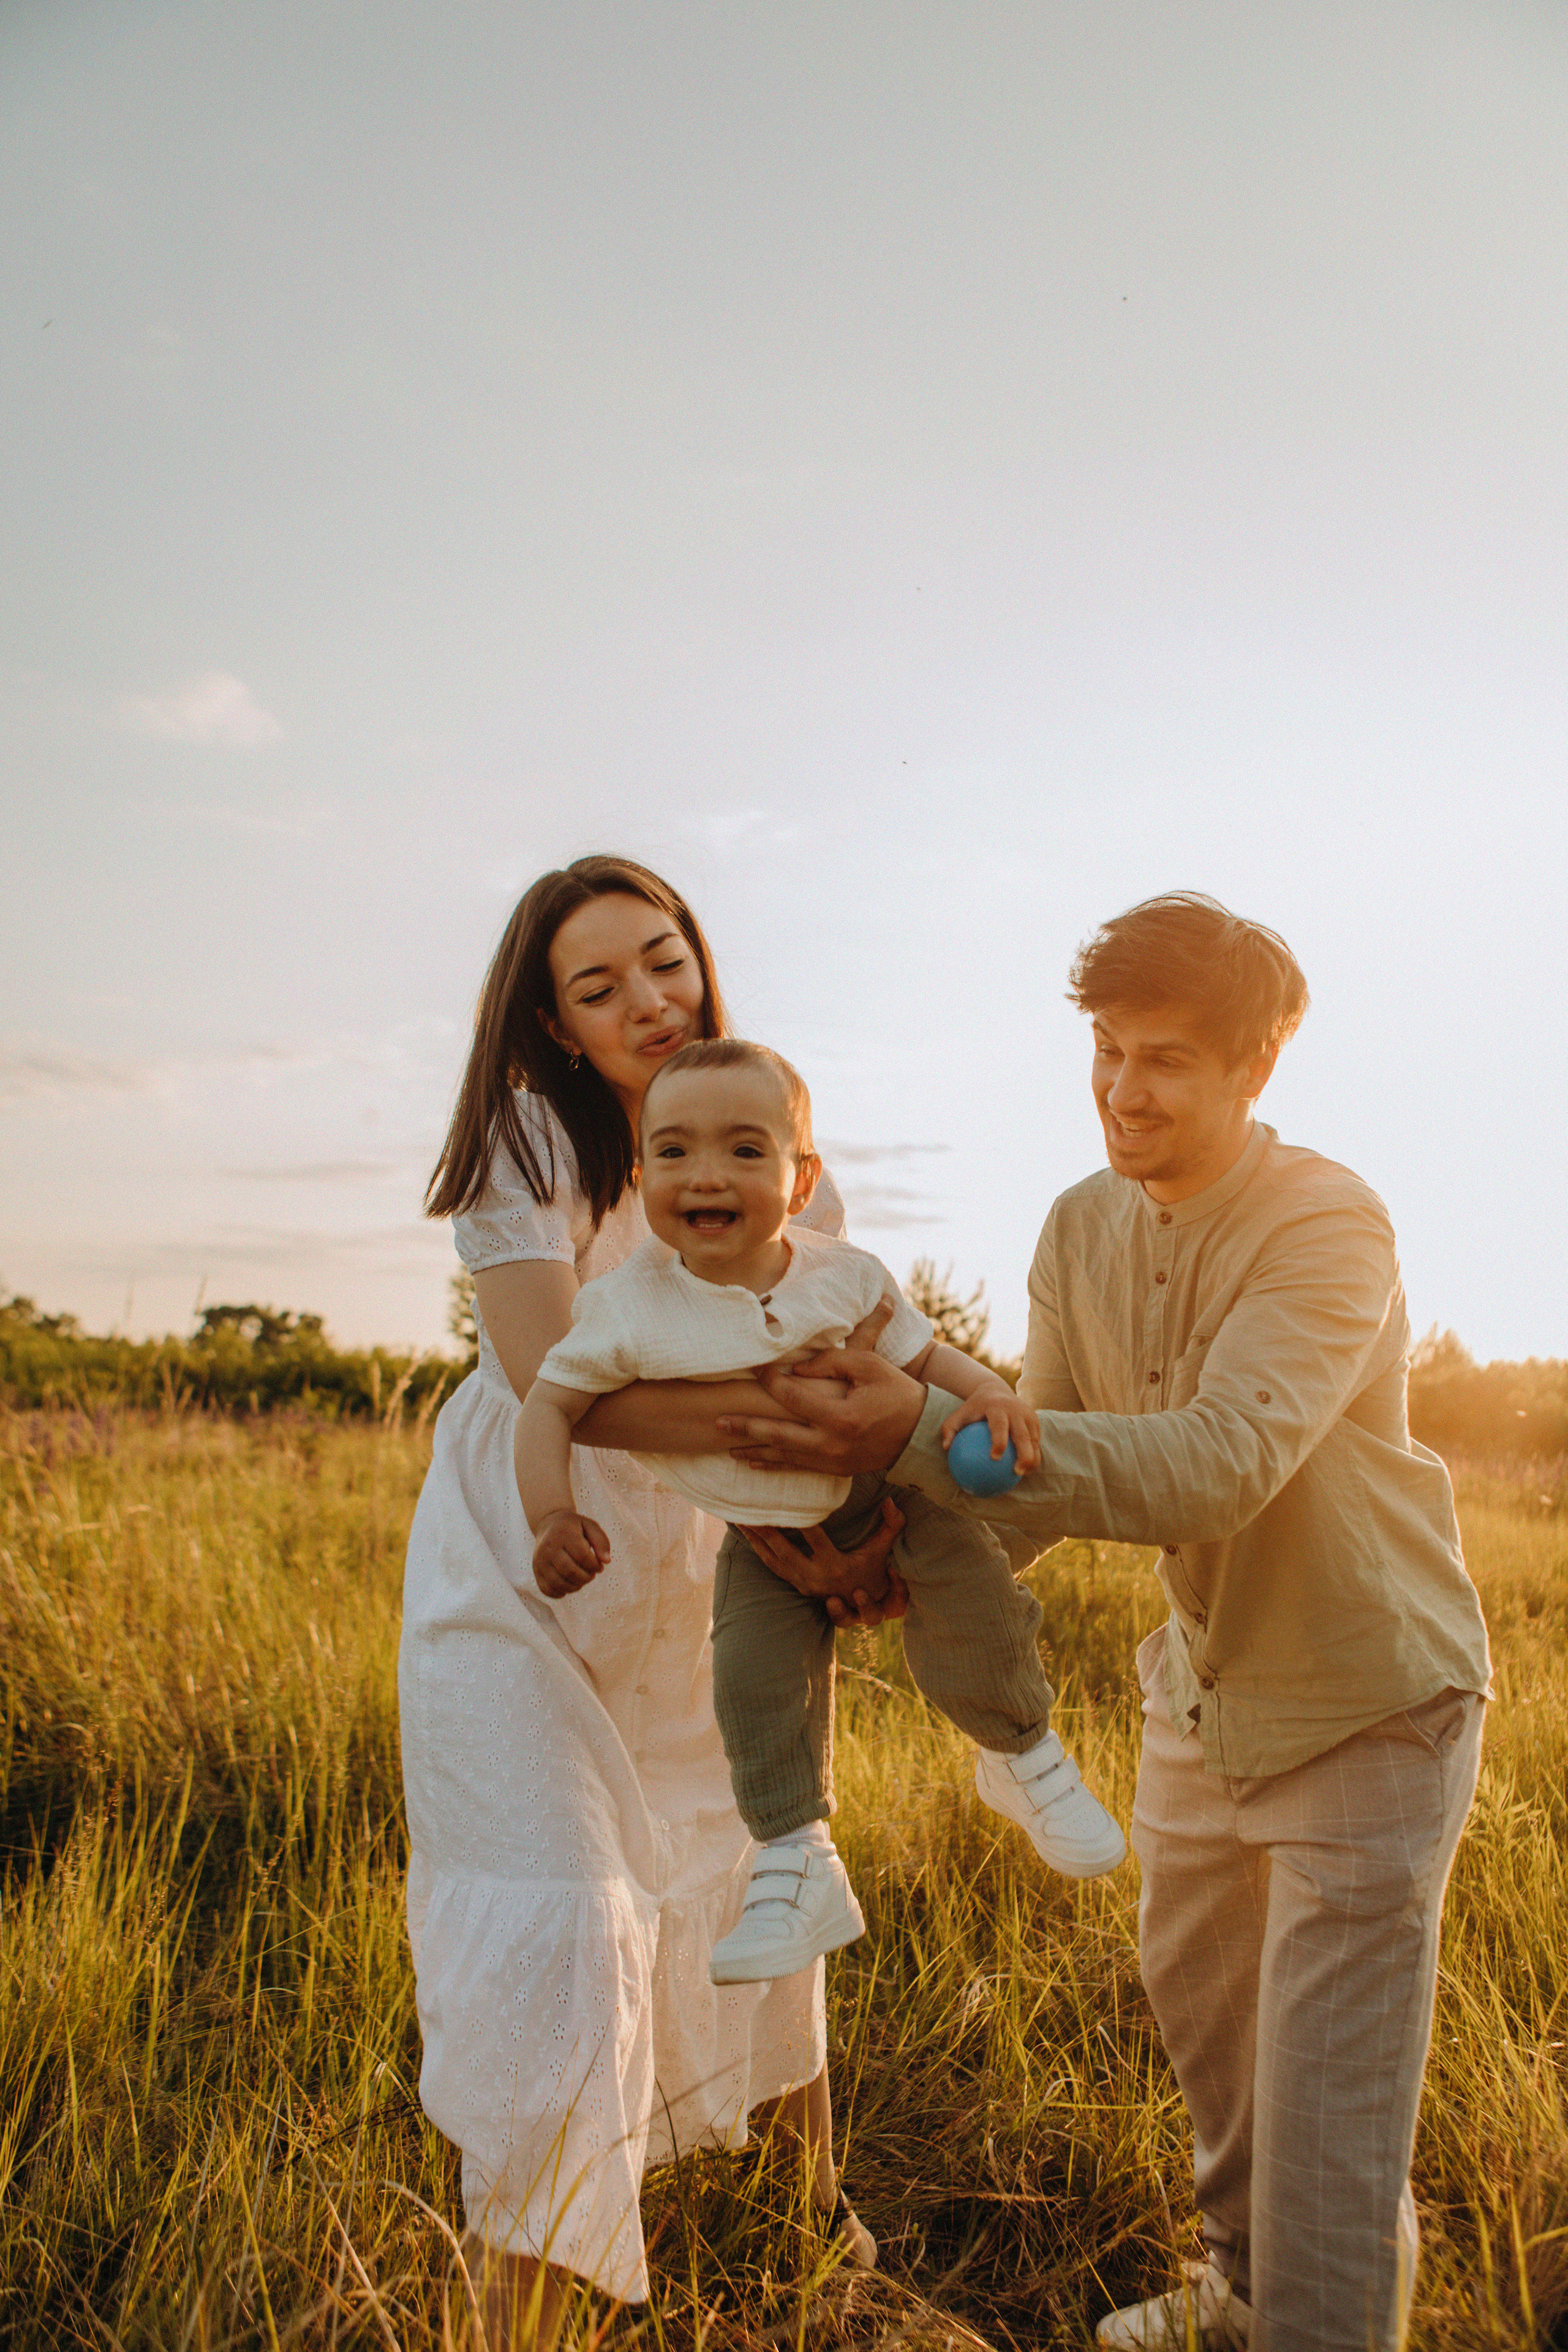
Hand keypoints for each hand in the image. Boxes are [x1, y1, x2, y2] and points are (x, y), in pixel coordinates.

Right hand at [532, 1510, 610, 1597]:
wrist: (549, 1524)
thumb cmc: (573, 1527)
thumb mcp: (590, 1526)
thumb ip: (601, 1541)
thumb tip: (606, 1561)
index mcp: (563, 1534)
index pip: (582, 1556)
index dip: (595, 1565)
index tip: (599, 1566)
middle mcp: (548, 1547)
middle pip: (570, 1571)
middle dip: (586, 1577)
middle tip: (591, 1574)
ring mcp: (540, 1560)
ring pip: (559, 1583)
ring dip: (576, 1586)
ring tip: (582, 1579)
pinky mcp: (536, 1570)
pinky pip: (547, 1589)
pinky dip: (560, 1593)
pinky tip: (569, 1585)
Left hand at [718, 1347, 925, 1475]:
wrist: (920, 1433)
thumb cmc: (895, 1392)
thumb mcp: (868, 1366)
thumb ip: (830, 1362)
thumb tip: (794, 1368)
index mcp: (840, 1417)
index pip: (793, 1398)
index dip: (771, 1381)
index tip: (756, 1368)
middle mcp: (831, 1444)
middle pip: (778, 1435)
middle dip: (745, 1428)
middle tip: (717, 1421)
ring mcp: (832, 1460)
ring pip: (784, 1456)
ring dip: (753, 1449)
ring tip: (725, 1443)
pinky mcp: (835, 1469)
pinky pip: (797, 1466)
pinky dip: (773, 1464)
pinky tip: (753, 1461)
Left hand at [734, 1497, 909, 1627]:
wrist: (864, 1605)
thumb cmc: (873, 1572)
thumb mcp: (882, 1550)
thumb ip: (891, 1526)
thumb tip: (892, 1501)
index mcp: (835, 1566)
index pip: (816, 1540)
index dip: (802, 1523)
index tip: (787, 1505)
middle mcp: (814, 1577)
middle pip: (784, 1551)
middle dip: (766, 1531)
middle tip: (750, 1511)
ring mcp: (802, 1582)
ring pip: (772, 1560)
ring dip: (755, 1540)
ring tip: (739, 1519)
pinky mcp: (795, 1584)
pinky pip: (771, 1566)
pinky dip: (758, 1549)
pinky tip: (747, 1535)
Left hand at [939, 1383, 1041, 1472]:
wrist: (996, 1390)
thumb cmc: (974, 1407)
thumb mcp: (960, 1413)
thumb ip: (950, 1428)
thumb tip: (946, 1448)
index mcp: (997, 1407)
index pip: (999, 1425)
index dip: (999, 1441)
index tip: (994, 1457)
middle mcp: (1016, 1410)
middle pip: (1023, 1435)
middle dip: (1024, 1454)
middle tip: (1017, 1471)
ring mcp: (1028, 1415)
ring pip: (1033, 1439)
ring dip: (1032, 1458)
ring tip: (1025, 1474)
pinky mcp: (1034, 1420)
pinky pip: (1036, 1440)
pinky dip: (1034, 1454)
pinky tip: (1027, 1469)